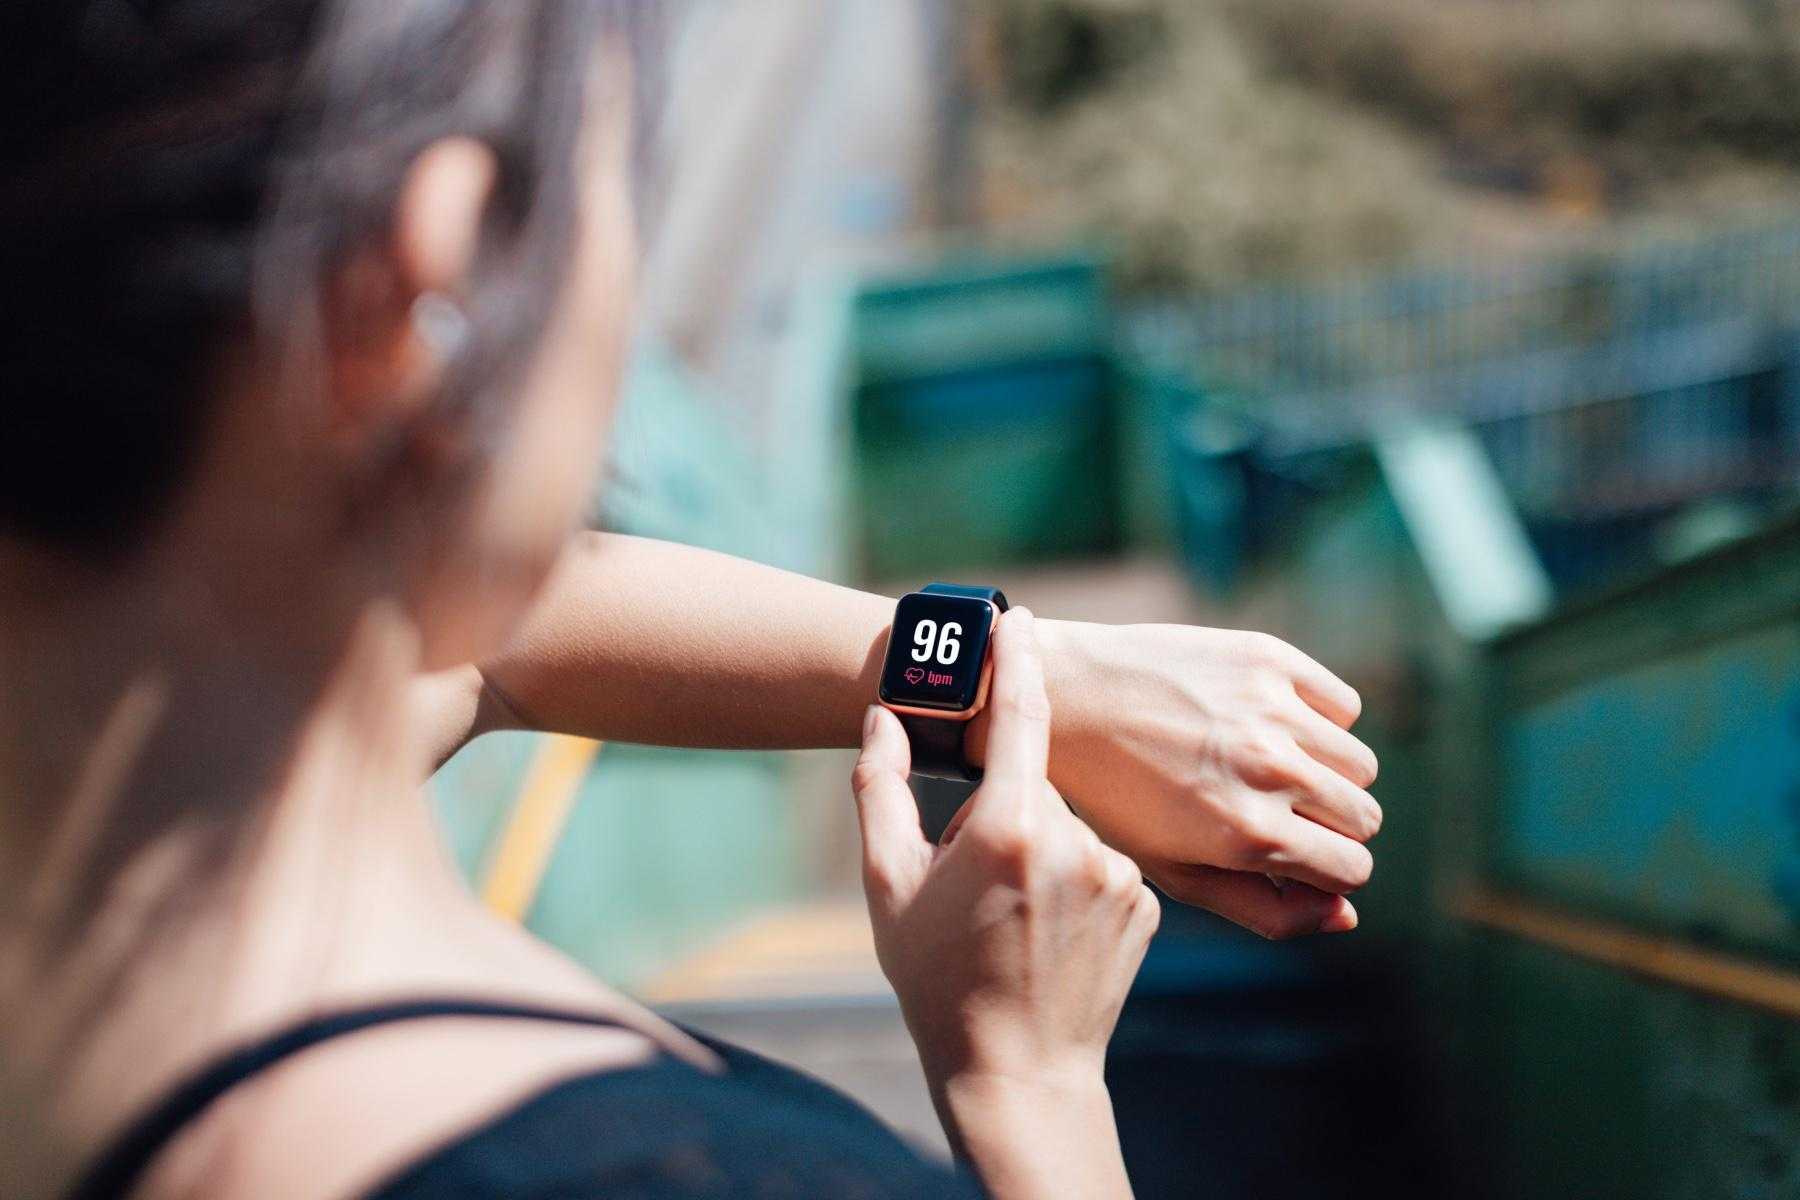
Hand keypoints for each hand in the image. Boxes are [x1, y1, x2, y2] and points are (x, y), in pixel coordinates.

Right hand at [853, 610, 1156, 1155]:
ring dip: (1041, 853)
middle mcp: (1078, 840)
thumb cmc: (938, 979)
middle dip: (1004, 816)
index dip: (1016, 660)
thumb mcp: (886, 885)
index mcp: (1010, 825)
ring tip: (1010, 920)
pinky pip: (1104, 866)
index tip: (1015, 618)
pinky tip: (1049, 933)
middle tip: (971, 884)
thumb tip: (883, 720)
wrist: (1018, 1073)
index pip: (1021, 716)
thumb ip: (880, 790)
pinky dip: (1076, 884)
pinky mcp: (1149, 905)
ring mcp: (1122, 874)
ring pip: (1073, 829)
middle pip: (1036, 789)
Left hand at [974, 621, 1379, 938]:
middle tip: (1278, 813)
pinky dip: (1319, 720)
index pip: (1353, 870)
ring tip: (1268, 769)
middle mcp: (1270, 770)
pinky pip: (1343, 705)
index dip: (1329, 871)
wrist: (1062, 696)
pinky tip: (1268, 724)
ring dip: (1327, 774)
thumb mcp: (1176, 871)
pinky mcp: (1268, 658)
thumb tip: (1347, 917)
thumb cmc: (1115, 797)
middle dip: (1331, 827)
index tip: (1297, 858)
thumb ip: (1266, 909)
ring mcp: (1272, 710)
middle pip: (1365, 817)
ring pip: (1360, 763)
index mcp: (1248, 834)